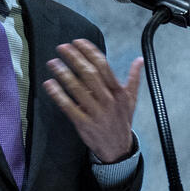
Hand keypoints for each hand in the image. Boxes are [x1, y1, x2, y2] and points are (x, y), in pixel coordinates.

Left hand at [44, 40, 143, 164]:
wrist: (118, 148)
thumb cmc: (121, 120)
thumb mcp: (131, 100)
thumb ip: (134, 78)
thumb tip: (139, 60)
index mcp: (118, 92)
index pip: (103, 65)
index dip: (89, 51)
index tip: (77, 42)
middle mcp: (108, 100)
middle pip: (89, 74)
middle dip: (74, 58)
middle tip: (62, 48)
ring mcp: (96, 112)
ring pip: (77, 89)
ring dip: (63, 73)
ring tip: (53, 63)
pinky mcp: (84, 124)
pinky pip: (68, 106)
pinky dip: (58, 94)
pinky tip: (49, 84)